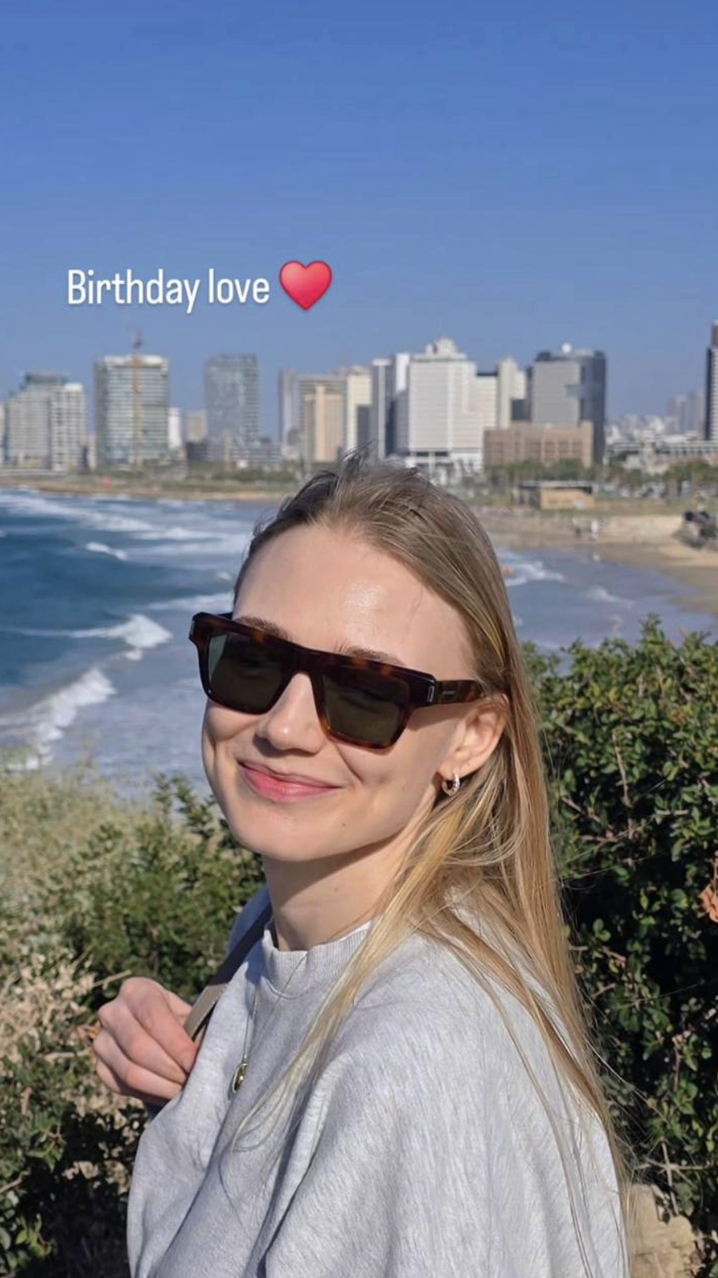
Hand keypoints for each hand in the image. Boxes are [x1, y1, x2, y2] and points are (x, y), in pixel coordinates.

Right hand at [93, 977, 197, 1107]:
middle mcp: (111, 1012)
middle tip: (192, 1080)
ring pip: (130, 1072)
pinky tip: (168, 1093)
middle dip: (170, 1068)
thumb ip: (195, 1032)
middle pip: (138, 1047)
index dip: (175, 1042)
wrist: (155, 1031)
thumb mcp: (188, 1015)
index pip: (153, 1017)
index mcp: (135, 990)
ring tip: (184, 1089)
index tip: (194, 1061)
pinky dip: (150, 1094)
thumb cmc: (177, 1020)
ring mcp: (101, 1041)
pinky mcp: (100, 1068)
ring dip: (161, 1086)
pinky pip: (123, 1087)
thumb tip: (208, 1057)